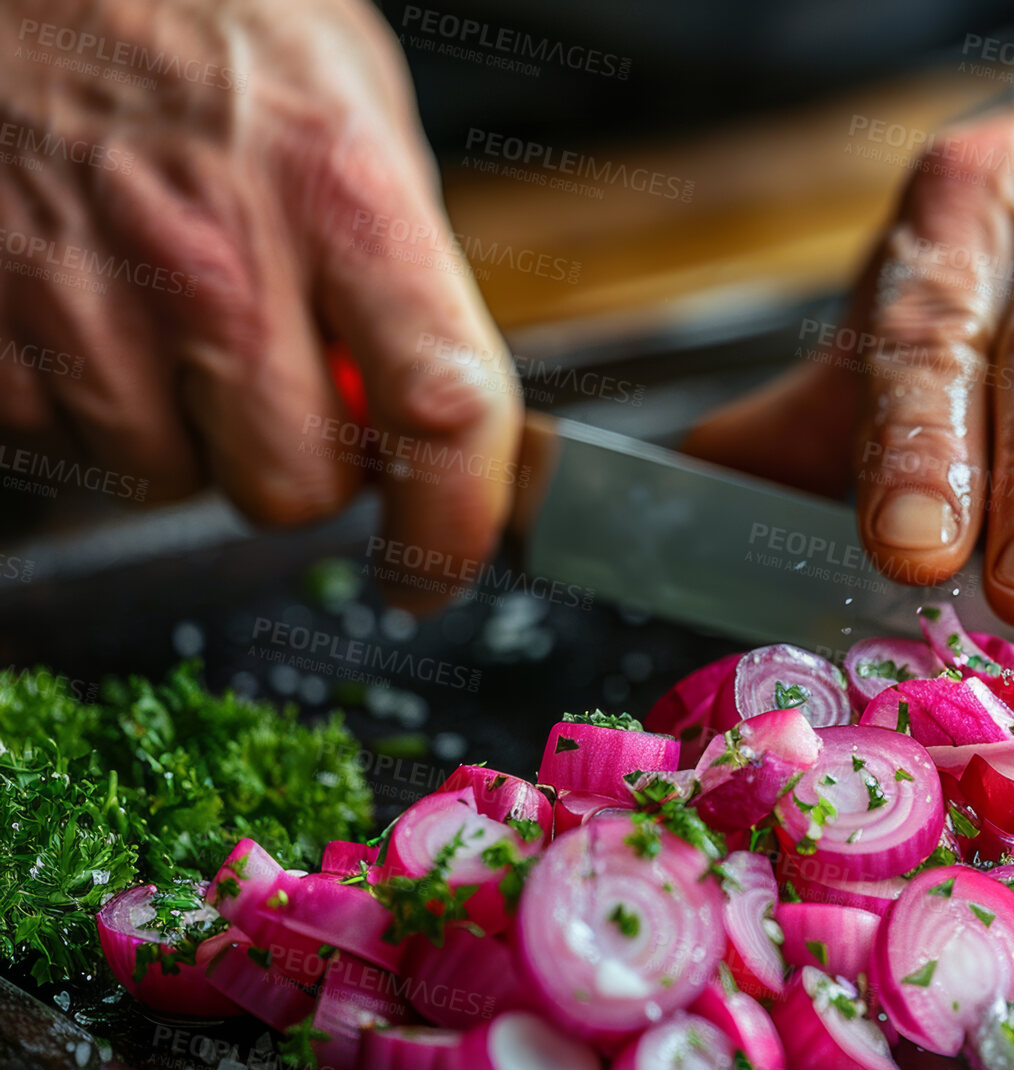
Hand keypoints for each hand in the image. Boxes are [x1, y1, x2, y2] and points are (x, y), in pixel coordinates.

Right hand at [0, 0, 520, 608]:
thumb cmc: (197, 9)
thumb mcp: (351, 100)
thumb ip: (398, 262)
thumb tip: (423, 401)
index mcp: (340, 194)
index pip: (442, 408)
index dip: (454, 524)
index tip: (442, 568)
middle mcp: (218, 257)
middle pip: (292, 488)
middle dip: (300, 466)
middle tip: (280, 385)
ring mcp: (86, 292)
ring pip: (165, 481)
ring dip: (182, 434)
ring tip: (165, 316)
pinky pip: (57, 441)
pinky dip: (82, 402)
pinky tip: (87, 306)